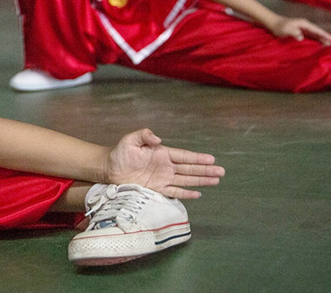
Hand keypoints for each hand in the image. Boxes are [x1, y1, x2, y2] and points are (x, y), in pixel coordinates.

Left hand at [105, 129, 223, 198]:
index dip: (197, 158)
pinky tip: (198, 194)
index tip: (211, 159)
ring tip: (216, 180)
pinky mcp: (156, 189)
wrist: (109, 169)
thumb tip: (158, 138)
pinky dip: (186, 193)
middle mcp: (165, 166)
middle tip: (221, 171)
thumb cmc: (120, 153)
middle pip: (189, 169)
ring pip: (186, 180)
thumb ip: (144, 136)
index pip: (183, 156)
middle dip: (205, 170)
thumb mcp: (130, 140)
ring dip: (201, 181)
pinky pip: (174, 192)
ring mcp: (162, 178)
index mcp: (161, 153)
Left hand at [269, 16, 330, 45]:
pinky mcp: (299, 32)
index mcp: (303, 24)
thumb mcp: (286, 29)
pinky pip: (309, 36)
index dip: (323, 34)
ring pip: (314, 34)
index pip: (316, 30)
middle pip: (317, 32)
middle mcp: (305, 25)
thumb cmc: (279, 26)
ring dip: (320, 39)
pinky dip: (314, 39)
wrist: (272, 23)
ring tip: (327, 44)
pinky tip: (317, 43)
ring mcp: (302, 28)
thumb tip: (301, 38)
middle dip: (324, 37)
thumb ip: (294, 32)